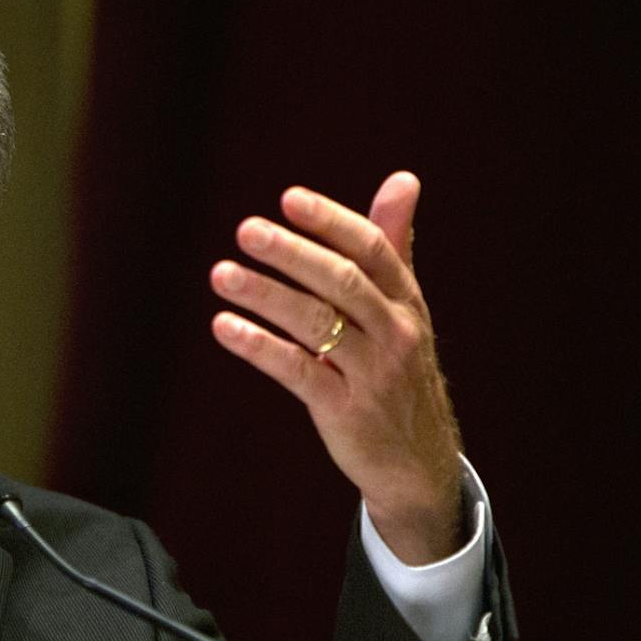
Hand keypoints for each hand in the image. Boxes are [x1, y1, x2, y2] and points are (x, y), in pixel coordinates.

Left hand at [208, 171, 464, 562]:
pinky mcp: (345, 411)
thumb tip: (403, 179)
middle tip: (246, 230)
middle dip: (293, 253)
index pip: (372, 249)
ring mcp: (372, 373)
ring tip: (221, 274)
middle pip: (343, 282)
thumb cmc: (400, 369)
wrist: (420, 461)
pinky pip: (299, 372)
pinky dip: (260, 347)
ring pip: (317, 325)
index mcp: (407, 301)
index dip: (330, 221)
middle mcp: (395, 332)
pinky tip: (224, 327)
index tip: (289, 198)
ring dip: (266, 295)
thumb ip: (392, 245)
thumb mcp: (404, 308)